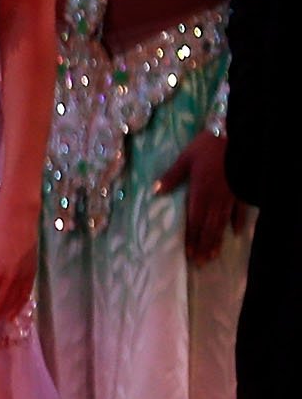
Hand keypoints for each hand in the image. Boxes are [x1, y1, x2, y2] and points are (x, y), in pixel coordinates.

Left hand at [153, 127, 239, 263]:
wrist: (242, 135)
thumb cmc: (211, 144)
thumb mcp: (187, 157)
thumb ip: (172, 175)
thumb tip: (156, 191)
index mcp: (200, 192)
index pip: (194, 221)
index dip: (191, 238)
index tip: (189, 254)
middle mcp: (216, 199)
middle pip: (208, 227)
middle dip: (204, 245)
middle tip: (201, 262)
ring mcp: (232, 196)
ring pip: (223, 223)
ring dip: (218, 240)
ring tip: (214, 255)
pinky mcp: (243, 191)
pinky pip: (241, 211)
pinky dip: (239, 222)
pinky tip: (237, 233)